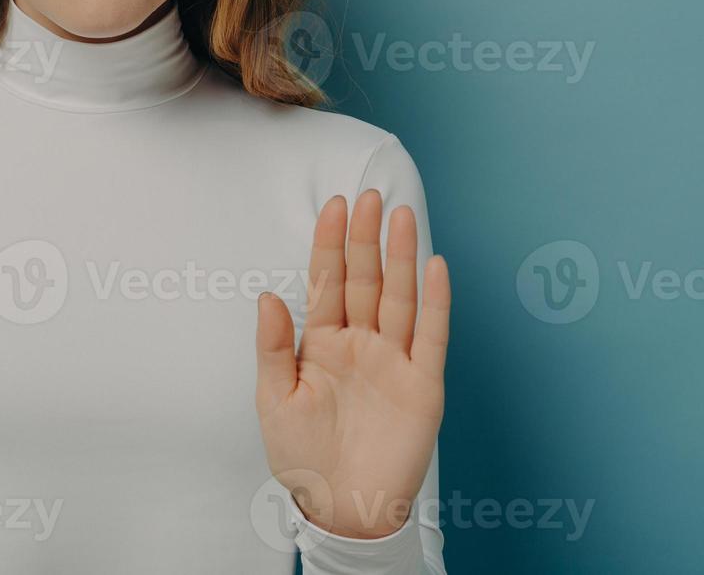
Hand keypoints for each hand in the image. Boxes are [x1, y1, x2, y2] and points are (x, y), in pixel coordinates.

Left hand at [255, 188, 449, 539]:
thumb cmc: (302, 458)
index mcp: (322, 344)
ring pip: (399, 297)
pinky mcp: (423, 385)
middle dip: (365, 237)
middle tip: (368, 195)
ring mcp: (393, 361)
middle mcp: (360, 344)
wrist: (341, 508)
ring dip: (401, 256)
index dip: (330, 244)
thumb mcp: (274, 400)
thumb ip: (273, 347)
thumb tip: (267, 295)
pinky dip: (436, 302)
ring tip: (400, 215)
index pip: (327, 282)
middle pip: (365, 280)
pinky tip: (437, 267)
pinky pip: (431, 336)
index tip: (333, 205)